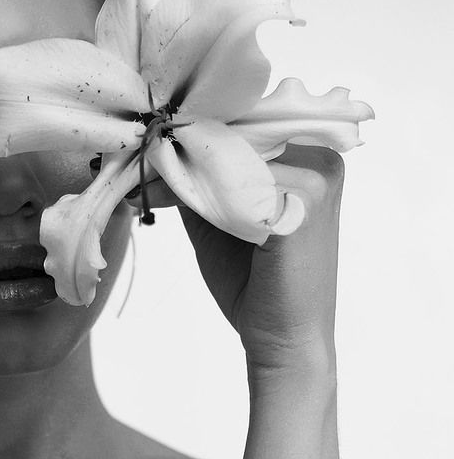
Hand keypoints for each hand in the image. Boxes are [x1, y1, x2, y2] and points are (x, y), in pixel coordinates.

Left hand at [135, 144, 343, 375]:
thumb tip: (154, 149)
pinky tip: (159, 196)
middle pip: (238, 128)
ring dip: (181, 162)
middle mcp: (321, 156)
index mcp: (310, 154)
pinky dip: (193, 188)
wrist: (282, 338)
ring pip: (231, 151)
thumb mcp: (220, 216)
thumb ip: (200, 178)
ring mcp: (316, 176)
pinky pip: (234, 180)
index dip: (195, 127)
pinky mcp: (304, 200)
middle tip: (136, 153)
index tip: (149, 138)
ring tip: (141, 177)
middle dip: (183, 142)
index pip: (246, 120)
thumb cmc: (252, 281)